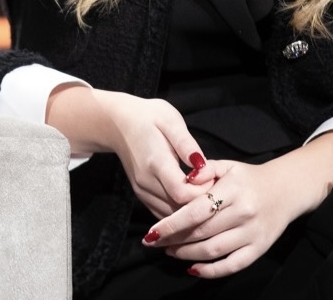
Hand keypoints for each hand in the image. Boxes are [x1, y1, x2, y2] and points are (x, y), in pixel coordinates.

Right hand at [47, 86, 216, 218]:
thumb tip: (202, 165)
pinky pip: (163, 214)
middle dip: (200, 204)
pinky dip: (179, 213)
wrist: (118, 123)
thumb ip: (186, 144)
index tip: (213, 178)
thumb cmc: (148, 117)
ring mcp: (142, 191)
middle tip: (214, 187)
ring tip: (205, 193)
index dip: (202, 192)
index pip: (182, 193)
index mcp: (156, 162)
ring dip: (190, 211)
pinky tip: (191, 200)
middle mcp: (146, 182)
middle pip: (178, 209)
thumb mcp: (171, 120)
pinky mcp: (141, 195)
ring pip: (170, 216)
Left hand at [140, 156, 297, 277]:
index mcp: (233, 189)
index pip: (196, 210)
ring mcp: (252, 233)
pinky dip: (210, 271)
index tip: (153, 232)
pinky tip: (193, 268)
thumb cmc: (249, 178)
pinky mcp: (259, 249)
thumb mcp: (228, 166)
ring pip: (212, 250)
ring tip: (170, 251)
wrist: (285, 189)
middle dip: (174, 240)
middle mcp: (243, 212)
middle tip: (156, 241)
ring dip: (186, 254)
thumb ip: (204, 169)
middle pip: (201, 232)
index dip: (172, 223)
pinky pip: (231, 265)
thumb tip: (184, 180)